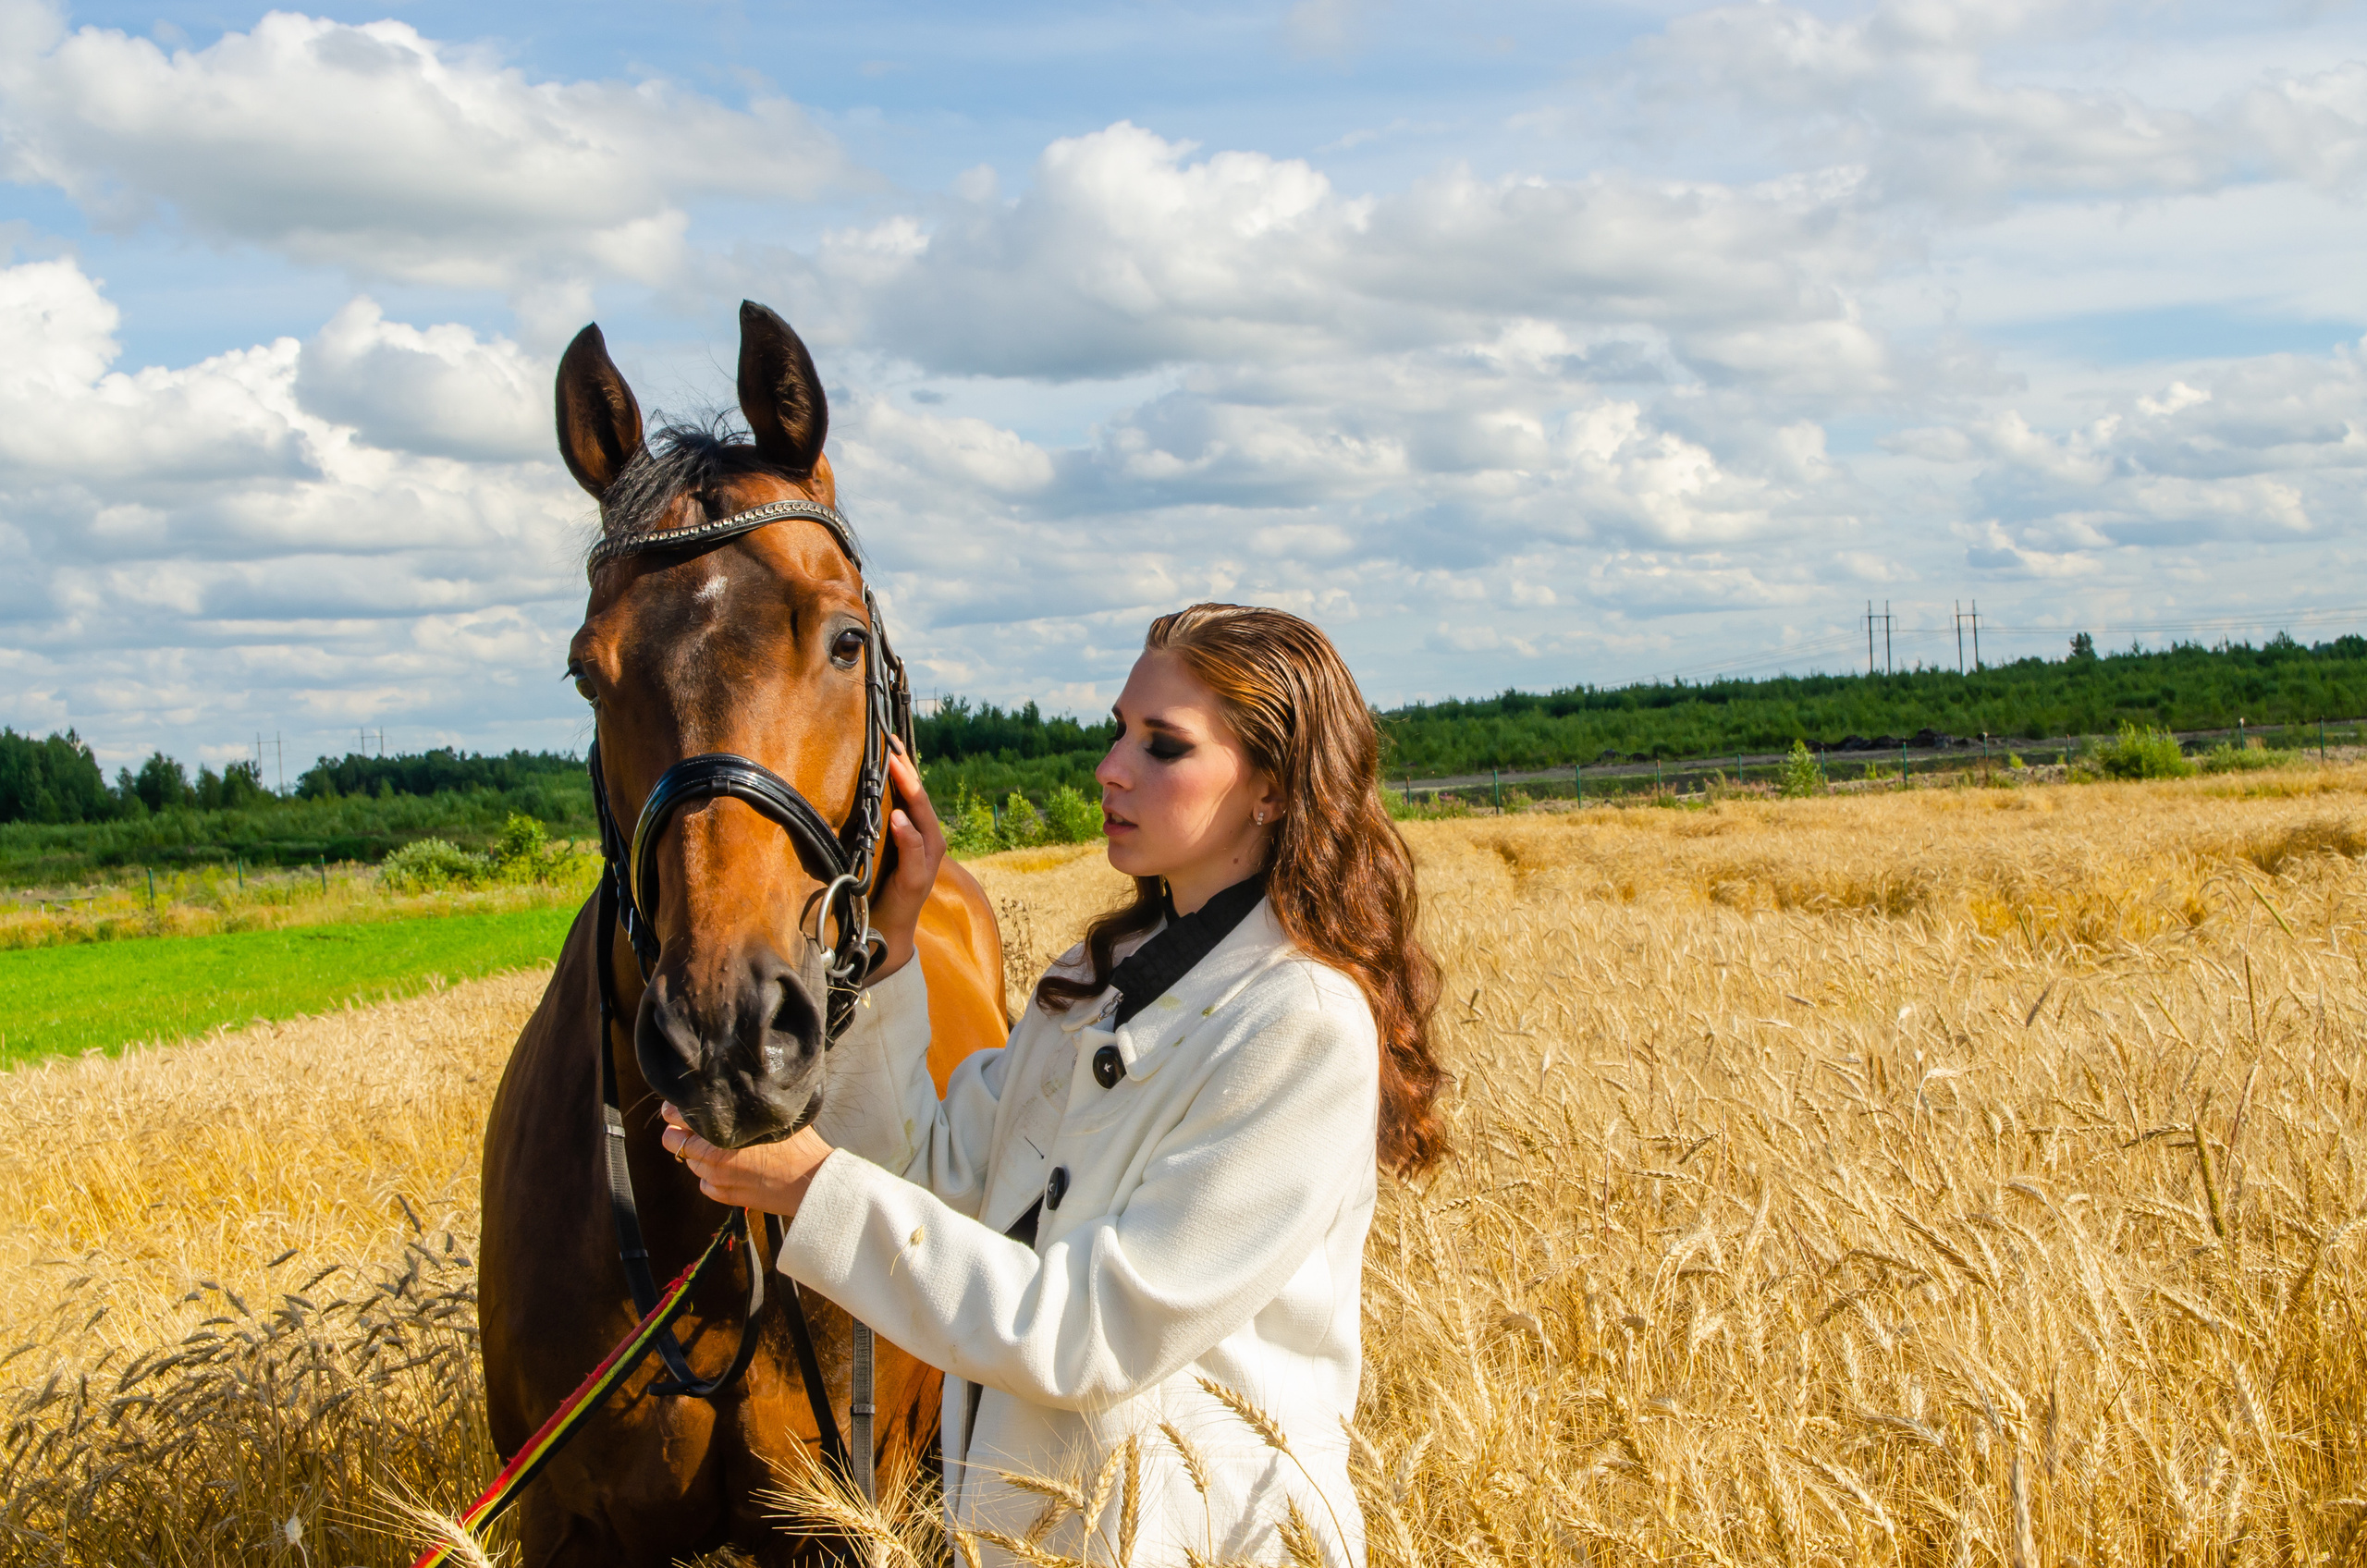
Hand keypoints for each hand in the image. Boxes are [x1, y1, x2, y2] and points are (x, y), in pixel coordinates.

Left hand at [661, 1103, 833, 1217]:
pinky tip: (732, 1167)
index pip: (677, 1115)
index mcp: (721, 1130)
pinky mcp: (722, 1196)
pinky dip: (711, 1175)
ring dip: (697, 1153)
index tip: (679, 1106)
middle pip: (672, 1140)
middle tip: (691, 1126)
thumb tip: (732, 1092)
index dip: (675, 1109)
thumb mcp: (772, 1116)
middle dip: (678, 1132)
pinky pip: (704, 1182)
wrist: (811, 1184)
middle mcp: (711, 1155)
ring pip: (690, 1161)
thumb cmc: (799, 1146)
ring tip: (722, 1147)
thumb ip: (744, 1105)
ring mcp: (715, 1178)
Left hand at [868, 741, 945, 982]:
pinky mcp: (917, 880)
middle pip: (921, 800)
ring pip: (923, 820)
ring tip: (899, 769)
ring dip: (911, 794)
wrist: (885, 930)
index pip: (914, 793)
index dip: (904, 766)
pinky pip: (915, 852)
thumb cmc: (879, 887)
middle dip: (908, 772)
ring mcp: (926, 862)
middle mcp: (930, 842)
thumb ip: (877, 824)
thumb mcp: (878, 849)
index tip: (889, 739)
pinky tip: (897, 817)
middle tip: (893, 746)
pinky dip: (907, 834)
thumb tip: (857, 792)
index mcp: (920, 833)